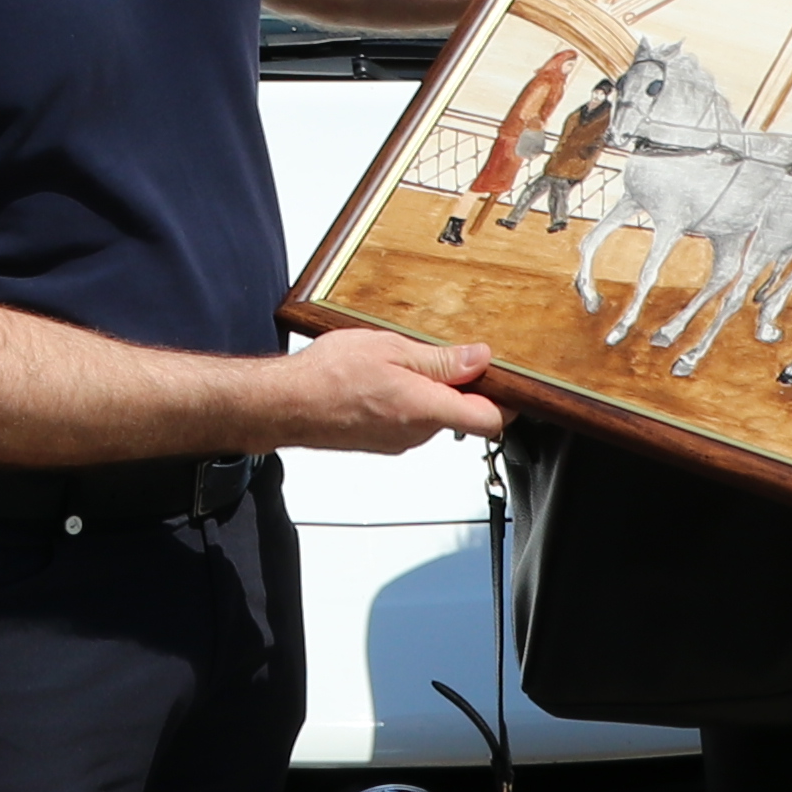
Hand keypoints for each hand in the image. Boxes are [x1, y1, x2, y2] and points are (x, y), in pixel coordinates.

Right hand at [275, 324, 505, 451]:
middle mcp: (416, 433)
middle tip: (439, 355)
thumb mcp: (390, 348)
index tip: (504, 378)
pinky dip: (406, 403)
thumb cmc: (328, 375)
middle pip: (461, 415)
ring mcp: (398, 442)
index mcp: (424, 408)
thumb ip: (440, 360)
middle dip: (458, 387)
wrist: (285, 404)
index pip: (490, 419)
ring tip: (398, 365)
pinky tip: (380, 382)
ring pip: (433, 417)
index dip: (507, 400)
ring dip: (428, 393)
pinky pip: (409, 423)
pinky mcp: (382, 443)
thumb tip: (479, 359)